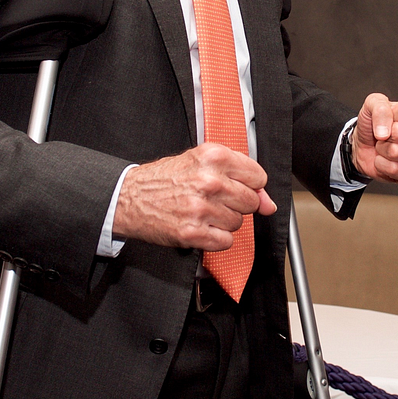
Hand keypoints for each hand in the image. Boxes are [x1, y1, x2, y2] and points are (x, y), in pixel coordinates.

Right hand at [112, 142, 275, 250]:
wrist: (128, 197)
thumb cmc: (165, 179)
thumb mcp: (200, 163)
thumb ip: (239, 176)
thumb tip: (269, 204)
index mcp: (213, 157)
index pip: (258, 177)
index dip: (249, 185)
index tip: (235, 186)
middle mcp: (209, 181)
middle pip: (251, 202)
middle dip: (236, 204)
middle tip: (214, 200)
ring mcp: (201, 207)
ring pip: (238, 223)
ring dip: (224, 222)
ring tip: (203, 212)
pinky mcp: (193, 232)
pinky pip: (225, 242)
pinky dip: (215, 239)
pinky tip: (200, 227)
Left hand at [351, 93, 397, 182]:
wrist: (365, 145)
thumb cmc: (374, 123)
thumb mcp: (372, 104)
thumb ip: (380, 109)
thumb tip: (384, 132)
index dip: (389, 116)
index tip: (389, 118)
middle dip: (384, 135)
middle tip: (385, 135)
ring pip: (395, 152)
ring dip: (382, 150)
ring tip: (385, 146)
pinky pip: (395, 169)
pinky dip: (382, 165)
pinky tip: (386, 160)